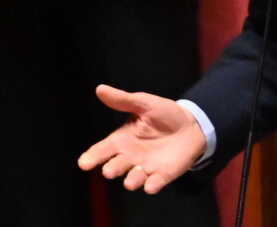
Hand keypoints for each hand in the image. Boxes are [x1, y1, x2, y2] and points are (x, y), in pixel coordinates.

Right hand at [77, 84, 206, 193]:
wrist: (192, 125)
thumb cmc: (164, 114)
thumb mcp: (144, 104)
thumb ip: (123, 100)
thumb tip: (100, 88)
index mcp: (122, 140)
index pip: (102, 150)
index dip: (92, 157)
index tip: (84, 163)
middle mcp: (130, 157)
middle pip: (115, 166)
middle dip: (112, 170)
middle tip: (109, 171)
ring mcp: (145, 168)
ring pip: (133, 179)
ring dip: (131, 181)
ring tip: (131, 181)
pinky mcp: (162, 176)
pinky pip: (154, 184)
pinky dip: (151, 186)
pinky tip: (150, 185)